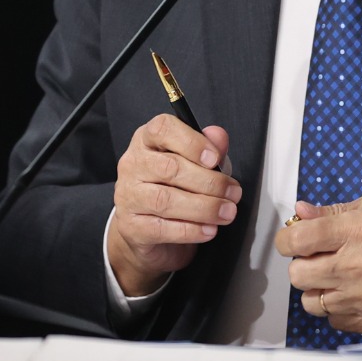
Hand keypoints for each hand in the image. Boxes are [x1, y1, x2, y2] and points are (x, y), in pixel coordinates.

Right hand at [107, 114, 240, 295]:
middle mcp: (133, 164)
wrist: (150, 231)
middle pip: (169, 167)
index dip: (191, 142)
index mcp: (147, 140)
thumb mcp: (197, 163)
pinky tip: (208, 229)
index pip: (162, 129)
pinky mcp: (131, 227)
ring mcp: (129, 196)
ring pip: (165, 200)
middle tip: (232, 192)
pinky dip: (191, 230)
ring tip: (226, 212)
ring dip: (204, 207)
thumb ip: (210, 148)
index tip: (214, 158)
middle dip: (209, 182)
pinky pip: (161, 229)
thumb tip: (219, 136)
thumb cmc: (175, 188)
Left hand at [274, 190, 361, 334]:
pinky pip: (336, 322)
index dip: (288, 237)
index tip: (293, 237)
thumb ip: (337, 210)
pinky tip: (355, 290)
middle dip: (303, 262)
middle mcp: (361, 266)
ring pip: (313, 303)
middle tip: (318, 254)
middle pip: (299, 275)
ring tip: (338, 273)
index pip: (298, 238)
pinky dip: (338, 307)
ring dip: (319, 288)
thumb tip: (303, 213)